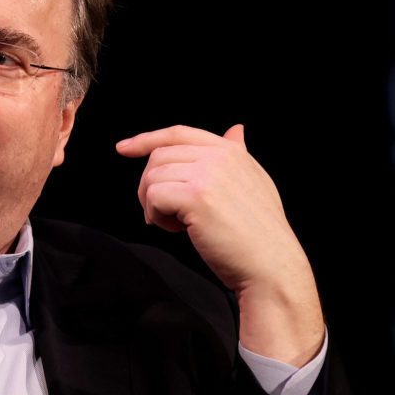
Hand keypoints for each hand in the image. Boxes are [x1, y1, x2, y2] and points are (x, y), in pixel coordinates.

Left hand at [117, 124, 323, 365]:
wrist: (270, 264)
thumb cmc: (260, 233)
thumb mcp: (255, 182)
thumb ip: (238, 154)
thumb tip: (235, 130)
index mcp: (230, 151)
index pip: (178, 133)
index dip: (146, 138)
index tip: (124, 149)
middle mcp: (219, 157)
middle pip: (159, 156)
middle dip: (149, 185)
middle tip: (163, 213)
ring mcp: (207, 175)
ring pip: (153, 177)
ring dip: (154, 205)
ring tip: (177, 224)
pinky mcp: (196, 198)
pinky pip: (154, 197)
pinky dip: (156, 217)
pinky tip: (178, 231)